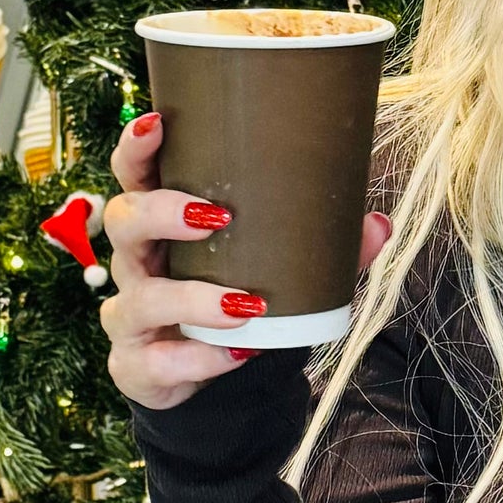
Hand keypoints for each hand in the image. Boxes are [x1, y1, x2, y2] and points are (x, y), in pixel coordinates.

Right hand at [96, 109, 388, 412]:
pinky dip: (202, 358)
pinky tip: (239, 351)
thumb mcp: (274, 269)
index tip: (157, 123)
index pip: (134, 173)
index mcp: (162, 222)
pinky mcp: (134, 365)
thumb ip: (323, 247)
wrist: (206, 379)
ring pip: (141, 298)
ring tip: (245, 302)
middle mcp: (137, 261)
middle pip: (124, 221)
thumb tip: (377, 224)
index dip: (136, 146)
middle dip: (163, 212)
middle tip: (216, 215)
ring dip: (193, 298)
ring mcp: (130, 315)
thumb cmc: (232, 300)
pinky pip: (158, 361)